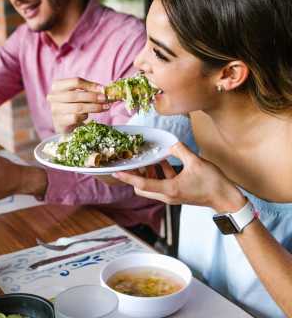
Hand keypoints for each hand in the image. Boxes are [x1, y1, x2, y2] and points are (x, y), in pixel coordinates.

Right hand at [47, 77, 109, 132]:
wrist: (63, 123)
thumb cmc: (73, 105)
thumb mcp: (79, 95)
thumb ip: (89, 91)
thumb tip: (105, 90)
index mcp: (58, 86)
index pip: (75, 82)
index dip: (91, 85)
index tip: (103, 89)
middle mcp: (53, 97)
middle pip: (76, 95)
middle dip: (93, 97)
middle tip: (106, 99)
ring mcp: (55, 110)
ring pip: (78, 107)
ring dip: (94, 107)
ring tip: (105, 107)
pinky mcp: (59, 122)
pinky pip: (76, 118)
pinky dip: (84, 116)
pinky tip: (87, 117)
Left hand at [113, 142, 245, 211]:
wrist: (226, 198)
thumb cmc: (212, 183)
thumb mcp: (195, 162)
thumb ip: (180, 150)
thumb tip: (171, 144)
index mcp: (169, 189)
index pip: (142, 184)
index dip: (128, 177)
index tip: (116, 171)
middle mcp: (167, 195)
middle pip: (142, 188)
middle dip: (136, 175)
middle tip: (134, 161)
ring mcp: (171, 195)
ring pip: (151, 186)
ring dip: (148, 173)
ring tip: (149, 158)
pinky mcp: (177, 192)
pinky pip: (162, 183)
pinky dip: (159, 173)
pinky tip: (163, 160)